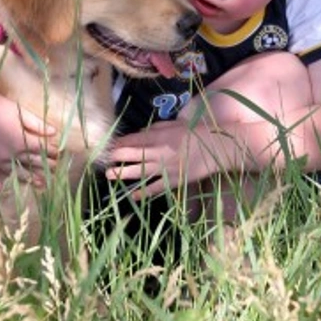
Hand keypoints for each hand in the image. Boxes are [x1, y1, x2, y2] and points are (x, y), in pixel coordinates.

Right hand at [0, 91, 57, 190]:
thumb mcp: (19, 111)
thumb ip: (37, 124)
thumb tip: (54, 132)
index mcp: (20, 140)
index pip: (41, 150)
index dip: (52, 153)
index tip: (60, 156)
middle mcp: (8, 153)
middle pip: (31, 163)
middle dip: (45, 168)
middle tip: (54, 173)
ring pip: (13, 172)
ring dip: (27, 178)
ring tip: (39, 184)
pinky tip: (3, 191)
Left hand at [105, 120, 234, 198]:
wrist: (216, 147)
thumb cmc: (194, 133)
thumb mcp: (174, 125)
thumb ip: (155, 128)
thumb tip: (138, 134)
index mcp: (160, 136)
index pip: (133, 140)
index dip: (119, 143)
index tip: (108, 146)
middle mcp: (160, 151)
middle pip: (133, 154)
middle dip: (116, 157)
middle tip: (104, 160)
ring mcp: (166, 167)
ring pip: (140, 171)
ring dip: (123, 173)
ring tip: (109, 175)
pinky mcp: (174, 180)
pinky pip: (156, 187)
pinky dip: (143, 192)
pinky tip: (132, 196)